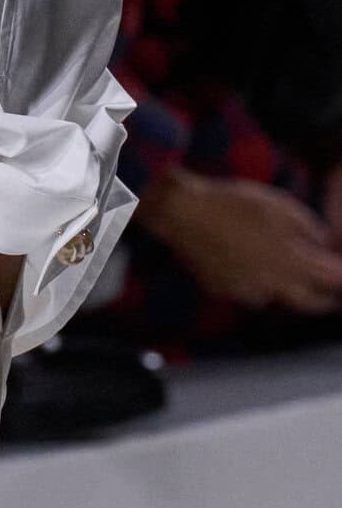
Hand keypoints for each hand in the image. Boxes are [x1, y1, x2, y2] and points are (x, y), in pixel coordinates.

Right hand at [141, 166, 341, 312]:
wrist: (182, 213)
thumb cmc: (231, 203)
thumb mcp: (278, 205)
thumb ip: (308, 227)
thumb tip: (325, 243)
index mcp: (290, 260)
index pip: (333, 280)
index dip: (340, 277)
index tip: (340, 270)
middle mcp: (273, 284)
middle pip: (311, 304)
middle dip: (326, 300)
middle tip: (330, 293)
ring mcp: (248, 292)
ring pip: (280, 299)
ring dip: (288, 288)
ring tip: (279, 265)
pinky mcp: (227, 293)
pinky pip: (251, 293)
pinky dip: (257, 283)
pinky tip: (246, 260)